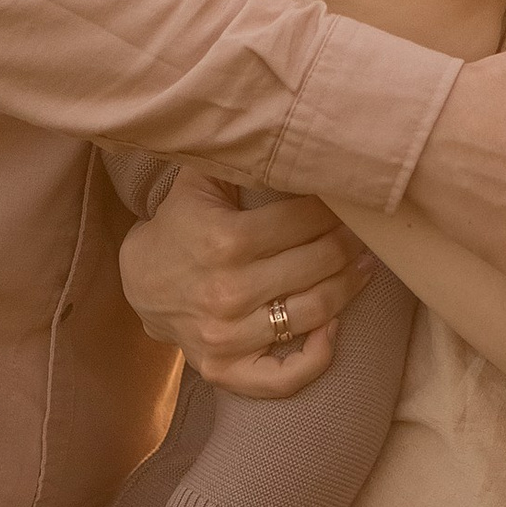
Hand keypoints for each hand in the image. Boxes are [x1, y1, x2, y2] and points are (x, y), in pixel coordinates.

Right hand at [119, 164, 370, 399]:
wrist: (140, 283)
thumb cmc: (181, 224)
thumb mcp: (200, 182)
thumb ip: (239, 158)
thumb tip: (286, 128)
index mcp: (224, 239)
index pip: (302, 221)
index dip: (332, 209)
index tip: (349, 200)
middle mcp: (226, 291)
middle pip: (315, 265)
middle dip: (347, 244)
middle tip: (365, 232)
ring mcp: (226, 337)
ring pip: (311, 314)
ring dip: (347, 288)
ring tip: (364, 267)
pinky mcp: (225, 370)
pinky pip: (284, 378)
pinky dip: (318, 357)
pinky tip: (334, 326)